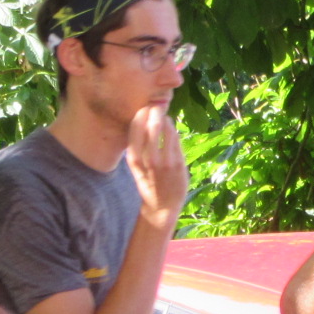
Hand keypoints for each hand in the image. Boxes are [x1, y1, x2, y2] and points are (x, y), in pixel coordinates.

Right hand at [127, 103, 189, 224]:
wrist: (161, 207)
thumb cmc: (148, 183)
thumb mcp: (136, 167)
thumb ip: (139, 148)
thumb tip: (144, 122)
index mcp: (134, 160)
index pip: (134, 130)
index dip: (139, 116)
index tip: (142, 109)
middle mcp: (149, 160)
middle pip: (151, 127)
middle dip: (154, 112)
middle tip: (156, 107)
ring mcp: (165, 162)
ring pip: (166, 131)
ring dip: (166, 120)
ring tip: (164, 117)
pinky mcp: (179, 164)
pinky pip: (176, 140)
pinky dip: (173, 131)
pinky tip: (172, 129)